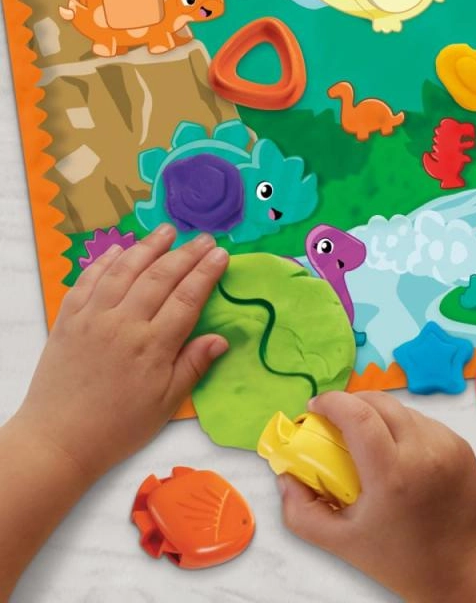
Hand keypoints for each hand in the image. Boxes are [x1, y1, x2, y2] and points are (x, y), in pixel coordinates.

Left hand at [14, 225, 228, 480]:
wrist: (58, 440)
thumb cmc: (119, 426)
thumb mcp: (165, 403)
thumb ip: (192, 365)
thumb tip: (221, 338)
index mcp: (152, 346)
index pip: (187, 298)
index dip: (206, 273)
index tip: (221, 255)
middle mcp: (123, 323)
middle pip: (160, 277)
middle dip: (185, 253)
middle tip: (204, 238)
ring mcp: (93, 318)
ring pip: (124, 271)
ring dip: (148, 247)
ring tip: (167, 231)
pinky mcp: (68, 319)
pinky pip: (88, 281)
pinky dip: (104, 262)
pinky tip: (119, 250)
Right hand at [278, 392, 475, 600]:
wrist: (459, 567)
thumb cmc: (399, 557)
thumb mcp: (341, 542)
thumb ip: (302, 511)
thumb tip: (286, 476)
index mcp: (392, 476)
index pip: (359, 416)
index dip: (333, 402)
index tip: (315, 407)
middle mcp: (424, 453)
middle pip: (379, 403)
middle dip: (351, 402)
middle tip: (334, 419)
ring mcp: (446, 446)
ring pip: (402, 410)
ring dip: (378, 415)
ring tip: (367, 442)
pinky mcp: (460, 445)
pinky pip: (423, 422)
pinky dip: (403, 428)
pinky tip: (396, 453)